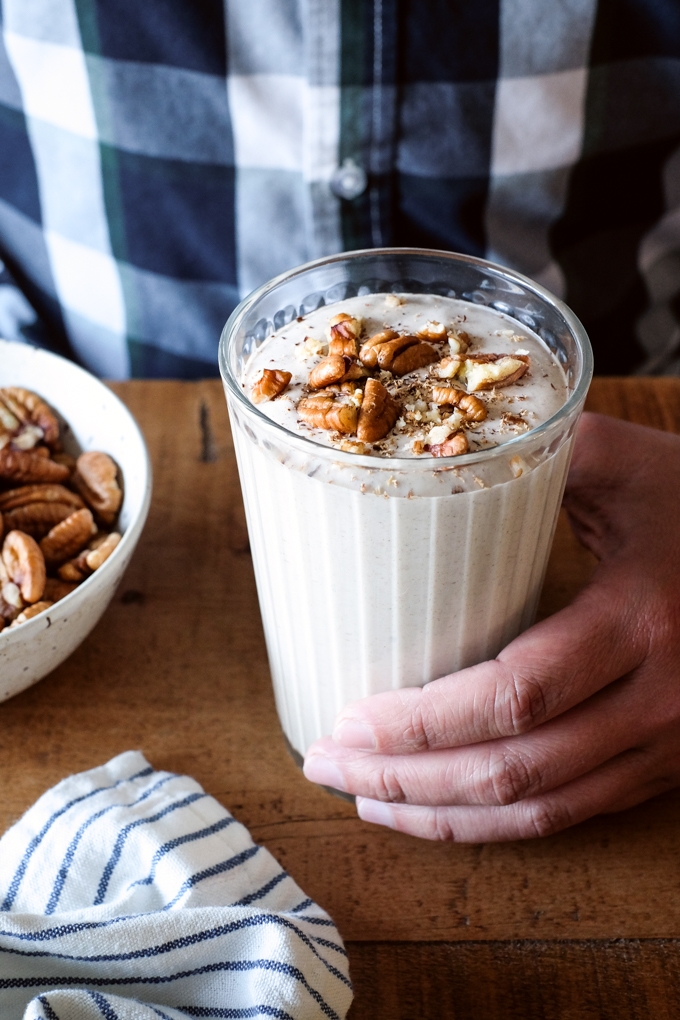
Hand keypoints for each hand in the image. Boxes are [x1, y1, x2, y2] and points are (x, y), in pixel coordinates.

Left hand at [303, 412, 679, 840]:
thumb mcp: (634, 465)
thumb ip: (546, 451)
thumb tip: (443, 441)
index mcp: (640, 619)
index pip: (516, 696)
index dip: (424, 724)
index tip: (347, 721)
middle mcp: (659, 699)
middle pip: (514, 770)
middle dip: (405, 779)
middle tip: (326, 763)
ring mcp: (666, 744)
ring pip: (539, 810)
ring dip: (440, 816)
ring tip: (362, 797)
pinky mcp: (661, 763)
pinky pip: (571, 813)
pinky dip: (496, 824)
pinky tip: (439, 810)